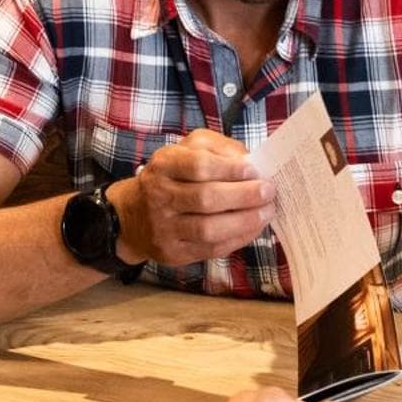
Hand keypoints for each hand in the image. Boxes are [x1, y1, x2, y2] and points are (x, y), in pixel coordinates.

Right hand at [110, 129, 275, 265]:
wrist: (133, 215)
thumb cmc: (172, 177)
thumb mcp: (187, 150)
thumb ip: (217, 148)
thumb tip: (249, 161)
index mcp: (163, 165)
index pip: (197, 166)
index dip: (228, 168)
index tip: (254, 169)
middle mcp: (159, 196)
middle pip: (205, 198)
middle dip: (243, 196)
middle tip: (268, 191)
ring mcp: (164, 228)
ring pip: (208, 229)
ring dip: (244, 221)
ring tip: (266, 212)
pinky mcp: (173, 252)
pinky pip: (210, 249)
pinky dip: (238, 239)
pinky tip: (253, 228)